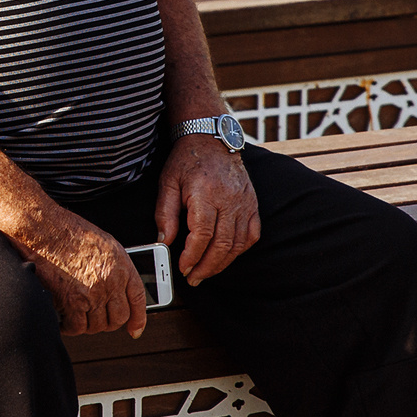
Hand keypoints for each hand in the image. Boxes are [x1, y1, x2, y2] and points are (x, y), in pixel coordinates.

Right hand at [24, 214, 148, 338]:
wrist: (42, 230)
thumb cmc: (67, 232)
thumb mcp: (103, 244)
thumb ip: (114, 268)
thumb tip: (116, 290)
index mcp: (121, 266)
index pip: (137, 299)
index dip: (138, 319)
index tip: (134, 329)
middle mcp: (110, 282)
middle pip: (118, 318)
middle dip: (107, 322)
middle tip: (95, 317)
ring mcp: (92, 294)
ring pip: (97, 326)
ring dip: (88, 324)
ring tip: (77, 314)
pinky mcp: (71, 302)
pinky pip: (76, 327)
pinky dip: (70, 326)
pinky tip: (64, 319)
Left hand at [155, 133, 261, 284]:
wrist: (211, 138)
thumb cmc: (187, 160)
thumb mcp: (167, 183)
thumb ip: (165, 214)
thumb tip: (164, 241)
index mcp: (206, 193)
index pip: (202, 234)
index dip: (192, 256)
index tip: (183, 268)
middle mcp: (230, 199)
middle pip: (222, 244)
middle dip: (207, 267)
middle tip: (193, 278)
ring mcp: (245, 202)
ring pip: (238, 243)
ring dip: (222, 263)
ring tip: (205, 272)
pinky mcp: (252, 204)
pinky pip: (251, 235)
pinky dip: (239, 250)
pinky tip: (225, 256)